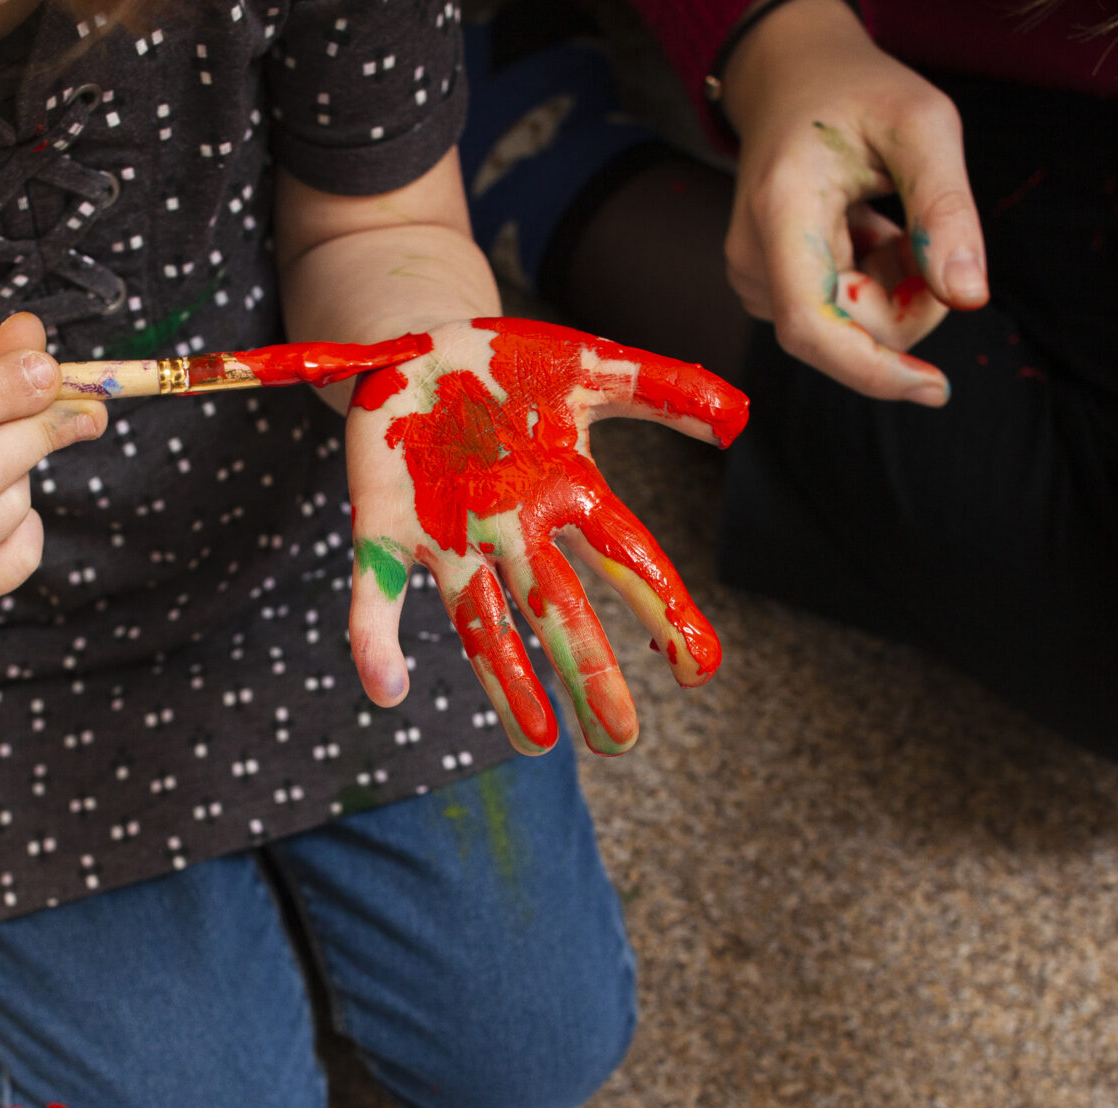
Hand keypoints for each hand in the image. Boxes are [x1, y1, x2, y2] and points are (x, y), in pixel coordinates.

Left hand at [344, 317, 746, 755]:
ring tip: (535, 744)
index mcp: (564, 492)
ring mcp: (447, 536)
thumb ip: (661, 388)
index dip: (664, 609)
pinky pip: (378, 588)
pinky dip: (375, 638)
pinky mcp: (384, 529)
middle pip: (558, 606)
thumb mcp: (588, 367)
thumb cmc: (507, 370)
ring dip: (503, 682)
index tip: (699, 671)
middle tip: (620, 739)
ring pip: (480, 619)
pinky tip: (385, 691)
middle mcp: (510, 529)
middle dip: (589, 672)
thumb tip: (742, 417)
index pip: (625, 559)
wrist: (417, 352)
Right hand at [716, 0, 980, 402]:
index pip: (812, 325)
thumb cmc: (857, 92)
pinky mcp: (766, 287)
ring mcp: (753, 277)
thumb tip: (970, 297)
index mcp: (781, 210)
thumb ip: (946, 208)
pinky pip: (837, 315)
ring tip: (885, 219)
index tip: (935, 387)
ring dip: (891, 286)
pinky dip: (873, 283)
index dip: (873, 369)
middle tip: (925, 234)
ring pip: (847, 327)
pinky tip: (865, 230)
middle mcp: (753, 257)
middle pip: (846, 331)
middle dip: (908, 301)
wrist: (792, 78)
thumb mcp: (922, 124)